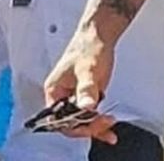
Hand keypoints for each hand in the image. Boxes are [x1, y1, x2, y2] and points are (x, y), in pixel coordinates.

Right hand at [43, 29, 117, 144]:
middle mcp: (62, 96)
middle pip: (71, 123)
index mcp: (54, 91)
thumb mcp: (87, 69)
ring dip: (96, 126)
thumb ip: (86, 89)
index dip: (74, 125)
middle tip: (104, 123)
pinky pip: (90, 115)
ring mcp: (75, 97)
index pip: (59, 119)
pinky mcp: (86, 96)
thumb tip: (86, 105)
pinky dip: (99, 121)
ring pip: (81, 121)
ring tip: (109, 125)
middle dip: (88, 126)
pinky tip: (108, 124)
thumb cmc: (88, 47)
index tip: (89, 125)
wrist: (99, 36)